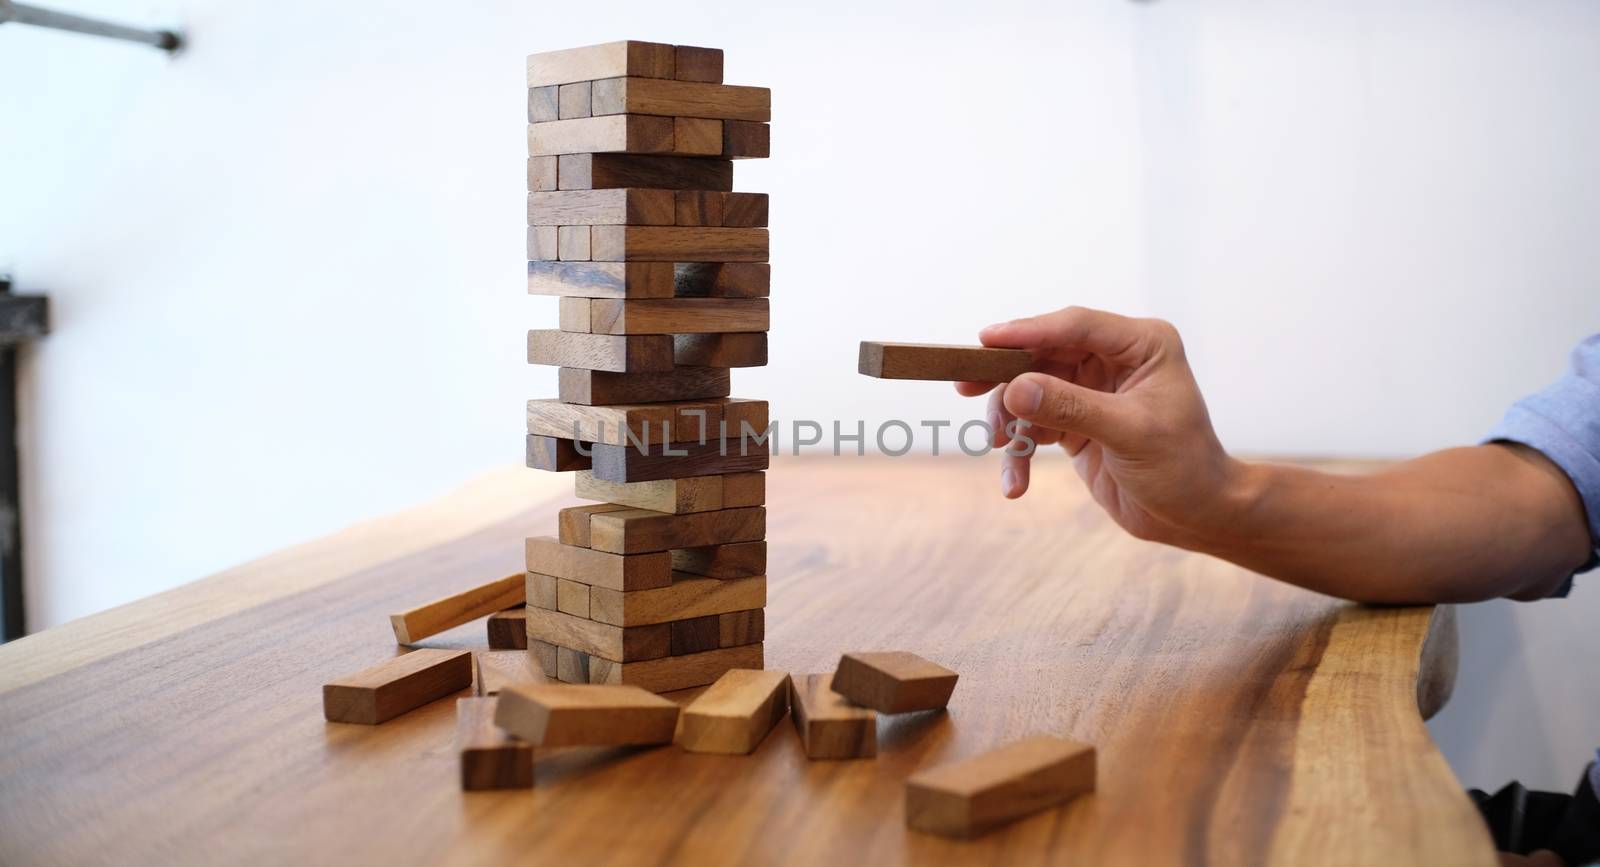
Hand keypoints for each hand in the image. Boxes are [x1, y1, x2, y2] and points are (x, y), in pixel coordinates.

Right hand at [956, 306, 1243, 549]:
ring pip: (1031, 391)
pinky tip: (1015, 483)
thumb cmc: (1182, 468)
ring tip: (1003, 450)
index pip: (1075, 326)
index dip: (1028, 331)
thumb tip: (1013, 390)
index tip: (986, 341)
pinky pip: (1034, 426)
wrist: (1194, 516)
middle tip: (964, 387)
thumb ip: (1070, 408)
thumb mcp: (1127, 433)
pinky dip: (1020, 453)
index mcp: (1142, 345)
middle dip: (1007, 379)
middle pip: (1043, 355)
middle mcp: (1115, 360)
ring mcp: (1092, 391)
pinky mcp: (1076, 421)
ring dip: (1011, 422)